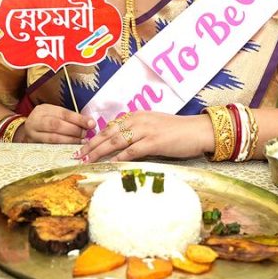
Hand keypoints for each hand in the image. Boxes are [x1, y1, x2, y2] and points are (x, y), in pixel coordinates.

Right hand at [16, 104, 92, 144]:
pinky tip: (72, 148)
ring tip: (81, 142)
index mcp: (45, 109)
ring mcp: (32, 133)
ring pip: (53, 137)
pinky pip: (49, 147)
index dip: (78, 119)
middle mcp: (36, 119)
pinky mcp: (32, 145)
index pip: (63, 113)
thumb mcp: (55, 115)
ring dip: (70, 140)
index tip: (92, 124)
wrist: (27, 131)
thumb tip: (90, 123)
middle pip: (57, 125)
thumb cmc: (47, 122)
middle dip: (74, 130)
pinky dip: (62, 147)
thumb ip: (70, 119)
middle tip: (85, 134)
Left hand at [76, 111, 213, 162]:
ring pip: (116, 141)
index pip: (110, 126)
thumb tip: (123, 143)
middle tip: (79, 155)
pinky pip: (132, 150)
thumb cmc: (178, 131)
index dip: (95, 136)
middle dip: (91, 144)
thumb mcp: (154, 126)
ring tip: (88, 160)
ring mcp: (146, 130)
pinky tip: (110, 163)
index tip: (84, 146)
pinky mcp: (154, 142)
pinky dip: (119, 157)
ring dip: (100, 151)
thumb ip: (138, 131)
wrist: (198, 131)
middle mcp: (139, 120)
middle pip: (109, 133)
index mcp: (137, 116)